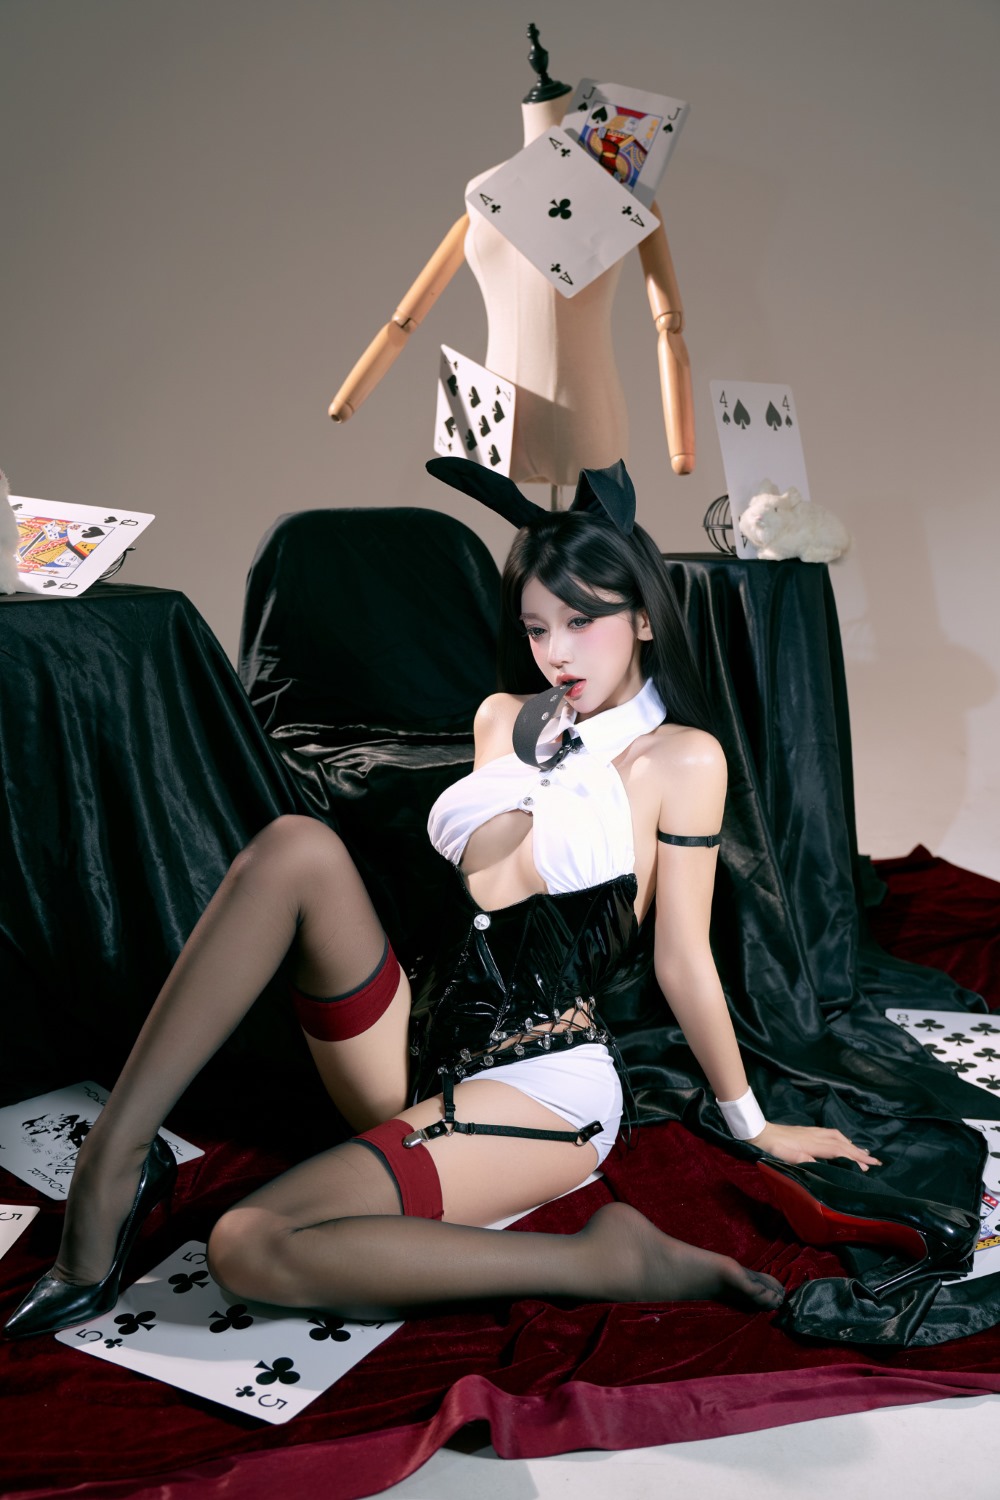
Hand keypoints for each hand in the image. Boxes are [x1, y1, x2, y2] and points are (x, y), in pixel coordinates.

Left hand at [749, 1122, 880, 1171]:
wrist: (763, 1133)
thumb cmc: (775, 1148)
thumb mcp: (788, 1158)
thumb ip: (805, 1161)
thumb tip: (822, 1167)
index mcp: (814, 1144)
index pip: (840, 1151)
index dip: (856, 1158)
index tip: (870, 1165)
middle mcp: (818, 1136)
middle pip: (843, 1144)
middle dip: (860, 1153)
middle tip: (876, 1162)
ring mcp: (814, 1132)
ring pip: (839, 1137)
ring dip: (852, 1145)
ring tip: (864, 1153)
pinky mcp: (810, 1131)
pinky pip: (832, 1134)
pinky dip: (842, 1138)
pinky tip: (843, 1141)